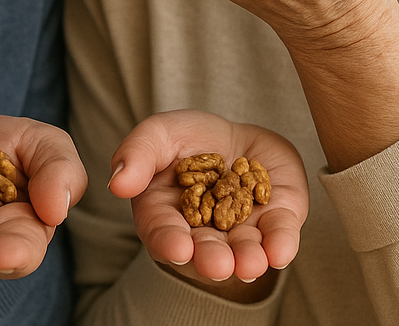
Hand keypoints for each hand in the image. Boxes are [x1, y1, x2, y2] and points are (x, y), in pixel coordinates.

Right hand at [110, 110, 307, 302]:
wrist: (235, 135)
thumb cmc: (188, 137)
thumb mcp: (158, 134)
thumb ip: (137, 154)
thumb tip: (117, 183)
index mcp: (167, 216)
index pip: (164, 234)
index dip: (170, 243)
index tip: (178, 248)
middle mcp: (204, 234)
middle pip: (206, 252)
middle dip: (212, 260)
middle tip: (218, 264)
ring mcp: (242, 231)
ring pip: (244, 251)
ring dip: (248, 260)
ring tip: (251, 262)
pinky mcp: (276, 220)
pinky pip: (279, 236)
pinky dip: (281, 243)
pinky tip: (280, 249)